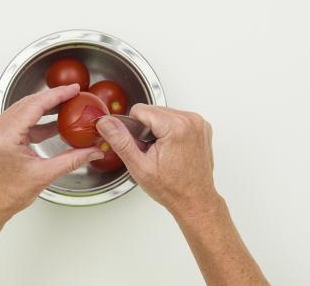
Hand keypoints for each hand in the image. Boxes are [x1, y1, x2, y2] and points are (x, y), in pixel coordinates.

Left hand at [0, 84, 103, 226]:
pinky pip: (17, 121)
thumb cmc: (4, 195)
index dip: (57, 95)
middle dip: (52, 98)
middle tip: (73, 95)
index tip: (72, 89)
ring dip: (44, 108)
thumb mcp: (43, 175)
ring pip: (22, 110)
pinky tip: (51, 124)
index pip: (35, 105)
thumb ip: (71, 160)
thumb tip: (91, 152)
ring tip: (65, 107)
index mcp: (5, 136)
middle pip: (28, 103)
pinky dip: (35, 120)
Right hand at [96, 104, 218, 216]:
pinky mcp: (202, 126)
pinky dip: (170, 130)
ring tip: (163, 152)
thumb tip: (107, 123)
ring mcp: (199, 123)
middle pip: (153, 110)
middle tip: (153, 152)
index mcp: (176, 127)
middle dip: (147, 129)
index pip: (140, 110)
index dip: (134, 129)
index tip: (144, 147)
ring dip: (158, 129)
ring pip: (163, 113)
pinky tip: (172, 149)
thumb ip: (121, 141)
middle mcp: (191, 120)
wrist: (195, 200)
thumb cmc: (172, 188)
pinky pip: (176, 119)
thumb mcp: (139, 167)